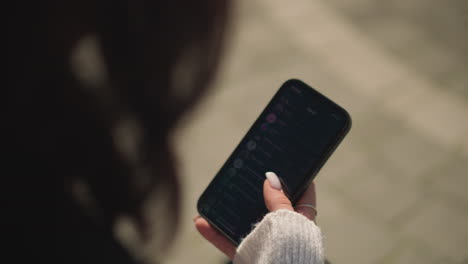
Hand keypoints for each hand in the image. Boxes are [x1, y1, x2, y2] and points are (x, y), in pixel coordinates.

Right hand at [193, 172, 316, 259]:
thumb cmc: (294, 251)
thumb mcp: (288, 220)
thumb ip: (279, 200)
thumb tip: (270, 178)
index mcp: (301, 218)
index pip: (302, 192)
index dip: (294, 177)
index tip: (283, 162)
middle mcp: (283, 228)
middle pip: (267, 205)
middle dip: (253, 192)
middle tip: (240, 175)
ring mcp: (264, 240)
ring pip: (243, 223)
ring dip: (226, 213)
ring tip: (213, 200)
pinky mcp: (249, 253)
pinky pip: (229, 241)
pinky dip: (215, 233)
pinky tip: (201, 222)